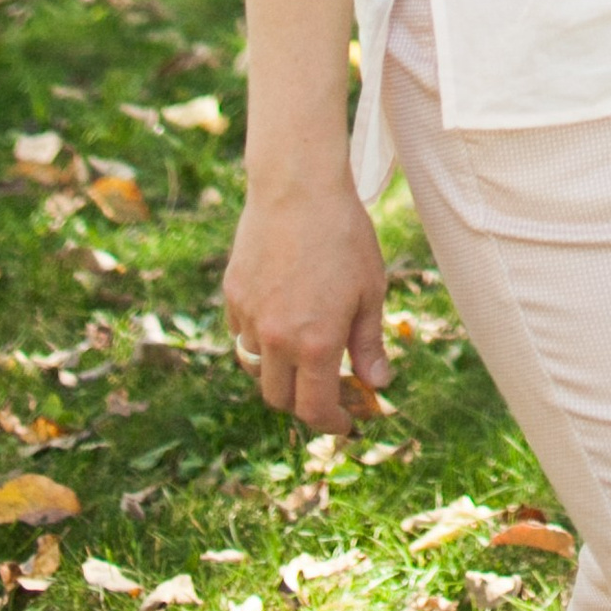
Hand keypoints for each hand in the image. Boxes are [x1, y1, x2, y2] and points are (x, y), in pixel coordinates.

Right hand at [224, 172, 393, 434]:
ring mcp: (250, 318)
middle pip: (280, 398)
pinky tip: (282, 320)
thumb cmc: (345, 235)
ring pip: (256, 369)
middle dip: (304, 403)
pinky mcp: (233, 296)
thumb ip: (369, 344)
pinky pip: (242, 336)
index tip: (347, 422)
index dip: (332, 424)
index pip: (314, 409)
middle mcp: (277, 339)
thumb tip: (378, 384)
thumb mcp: (370, 290)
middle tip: (329, 389)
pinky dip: (260, 342)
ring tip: (304, 355)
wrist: (298, 187)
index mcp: (316, 343)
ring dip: (279, 373)